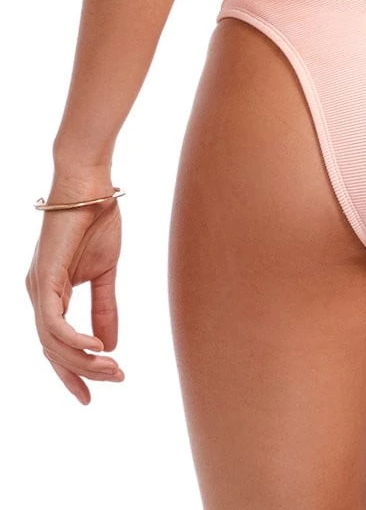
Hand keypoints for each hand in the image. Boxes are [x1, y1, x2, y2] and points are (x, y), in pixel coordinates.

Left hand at [26, 174, 124, 402]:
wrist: (91, 184)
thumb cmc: (97, 219)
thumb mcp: (105, 272)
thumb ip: (105, 307)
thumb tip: (109, 344)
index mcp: (50, 293)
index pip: (56, 345)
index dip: (74, 371)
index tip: (95, 392)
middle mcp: (38, 294)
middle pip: (53, 350)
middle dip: (83, 371)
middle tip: (116, 379)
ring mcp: (38, 287)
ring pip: (52, 342)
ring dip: (84, 360)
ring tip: (113, 367)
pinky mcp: (44, 279)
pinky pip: (53, 322)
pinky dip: (73, 339)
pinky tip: (96, 347)